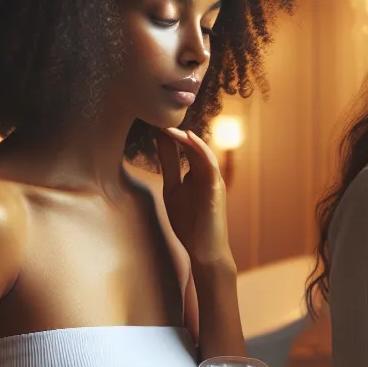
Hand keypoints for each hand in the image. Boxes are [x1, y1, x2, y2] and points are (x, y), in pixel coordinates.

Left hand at [157, 127, 234, 269]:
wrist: (204, 250)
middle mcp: (207, 173)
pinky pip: (211, 165)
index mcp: (197, 172)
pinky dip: (201, 150)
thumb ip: (169, 166)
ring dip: (187, 138)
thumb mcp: (173, 189)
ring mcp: (213, 180)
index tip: (151, 120)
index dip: (169, 134)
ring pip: (202, 152)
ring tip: (169, 126)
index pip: (184, 147)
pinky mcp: (216, 189)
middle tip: (157, 116)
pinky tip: (190, 139)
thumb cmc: (189, 222)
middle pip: (193, 145)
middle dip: (176, 131)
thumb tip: (159, 143)